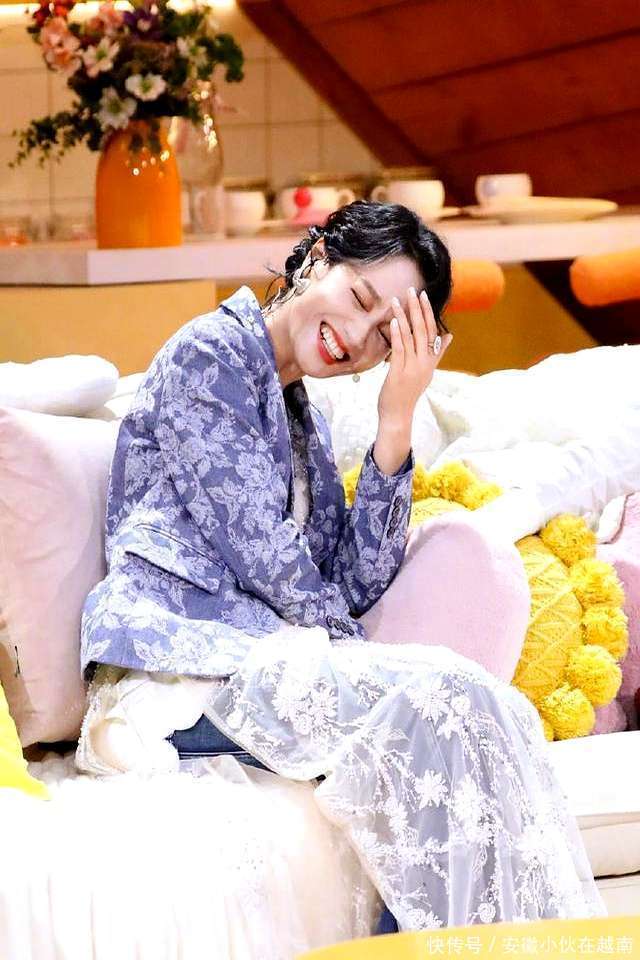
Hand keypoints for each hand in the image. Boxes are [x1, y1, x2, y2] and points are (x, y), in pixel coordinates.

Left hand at [377, 287, 452, 425]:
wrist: (399, 415)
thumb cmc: (408, 392)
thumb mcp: (426, 371)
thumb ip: (437, 353)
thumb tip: (450, 336)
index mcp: (431, 361)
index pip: (433, 331)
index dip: (428, 313)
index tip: (424, 296)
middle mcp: (425, 363)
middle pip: (423, 330)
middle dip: (417, 309)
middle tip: (412, 290)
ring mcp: (413, 368)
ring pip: (410, 337)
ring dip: (403, 316)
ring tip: (397, 300)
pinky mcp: (399, 373)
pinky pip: (400, 349)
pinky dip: (397, 334)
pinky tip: (394, 321)